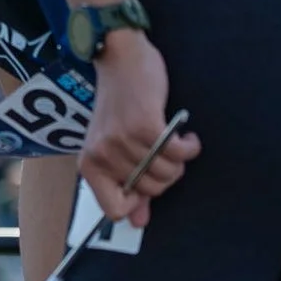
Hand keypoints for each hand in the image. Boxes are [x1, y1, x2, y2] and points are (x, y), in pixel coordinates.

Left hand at [77, 30, 199, 226]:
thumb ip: (127, 186)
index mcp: (90, 165)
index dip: (139, 202)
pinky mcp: (145, 125)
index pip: (114, 210)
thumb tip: (139, 222)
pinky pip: (178, 153)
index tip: (149, 181)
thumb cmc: (119, 104)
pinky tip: (186, 135)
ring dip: (180, 159)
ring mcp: (123, 141)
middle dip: (167, 176)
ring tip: (174, 140)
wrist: (120, 59)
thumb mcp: (114, 146)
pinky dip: (190, 146)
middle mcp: (102, 156)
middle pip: (151, 192)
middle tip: (165, 154)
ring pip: (167, 173)